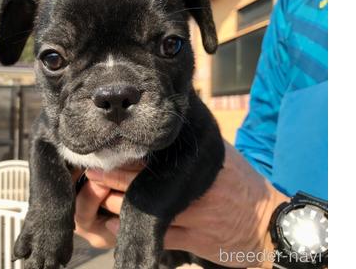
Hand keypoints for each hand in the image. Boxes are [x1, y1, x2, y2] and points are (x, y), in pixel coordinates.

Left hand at [73, 141, 288, 267]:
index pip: (149, 156)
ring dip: (111, 204)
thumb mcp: (219, 152)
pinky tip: (110, 223)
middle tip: (90, 171)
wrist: (268, 225)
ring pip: (136, 210)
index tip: (102, 149)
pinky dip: (127, 230)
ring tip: (93, 194)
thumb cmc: (239, 183)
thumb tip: (162, 117)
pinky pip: (149, 234)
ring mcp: (189, 216)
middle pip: (136, 181)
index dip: (122, 155)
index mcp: (196, 161)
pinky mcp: (188, 240)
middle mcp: (190, 187)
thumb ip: (190, 140)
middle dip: (108, 178)